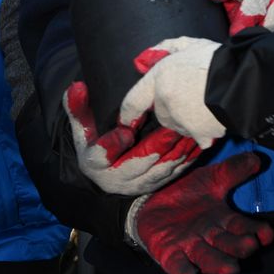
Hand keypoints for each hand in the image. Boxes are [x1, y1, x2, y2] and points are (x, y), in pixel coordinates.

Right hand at [63, 81, 201, 195]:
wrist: (104, 172)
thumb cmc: (93, 142)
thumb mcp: (81, 126)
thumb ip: (77, 107)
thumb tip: (76, 87)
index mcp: (94, 164)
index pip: (101, 155)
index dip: (113, 144)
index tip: (125, 131)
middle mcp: (116, 180)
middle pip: (138, 163)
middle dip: (156, 146)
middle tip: (171, 127)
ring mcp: (137, 186)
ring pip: (160, 170)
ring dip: (176, 152)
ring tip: (189, 132)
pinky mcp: (155, 187)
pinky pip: (174, 174)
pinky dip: (186, 160)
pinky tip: (196, 143)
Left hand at [120, 37, 224, 147]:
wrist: (243, 77)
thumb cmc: (217, 58)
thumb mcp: (190, 44)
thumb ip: (165, 49)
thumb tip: (144, 58)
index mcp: (160, 77)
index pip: (134, 100)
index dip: (128, 112)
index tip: (126, 121)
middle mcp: (165, 100)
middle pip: (161, 114)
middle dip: (172, 109)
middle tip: (193, 96)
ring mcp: (181, 119)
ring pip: (179, 126)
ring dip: (188, 120)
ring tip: (207, 105)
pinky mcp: (198, 133)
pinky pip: (198, 137)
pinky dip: (205, 133)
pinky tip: (215, 121)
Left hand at [130, 152, 273, 273]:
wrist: (151, 200)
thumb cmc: (186, 193)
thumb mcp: (210, 178)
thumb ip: (233, 170)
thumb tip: (256, 158)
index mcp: (222, 220)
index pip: (243, 227)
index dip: (256, 231)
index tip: (267, 233)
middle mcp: (209, 237)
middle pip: (228, 245)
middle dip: (240, 247)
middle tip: (250, 245)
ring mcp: (189, 247)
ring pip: (208, 259)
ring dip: (219, 264)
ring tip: (230, 268)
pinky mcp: (169, 254)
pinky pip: (178, 266)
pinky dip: (184, 272)